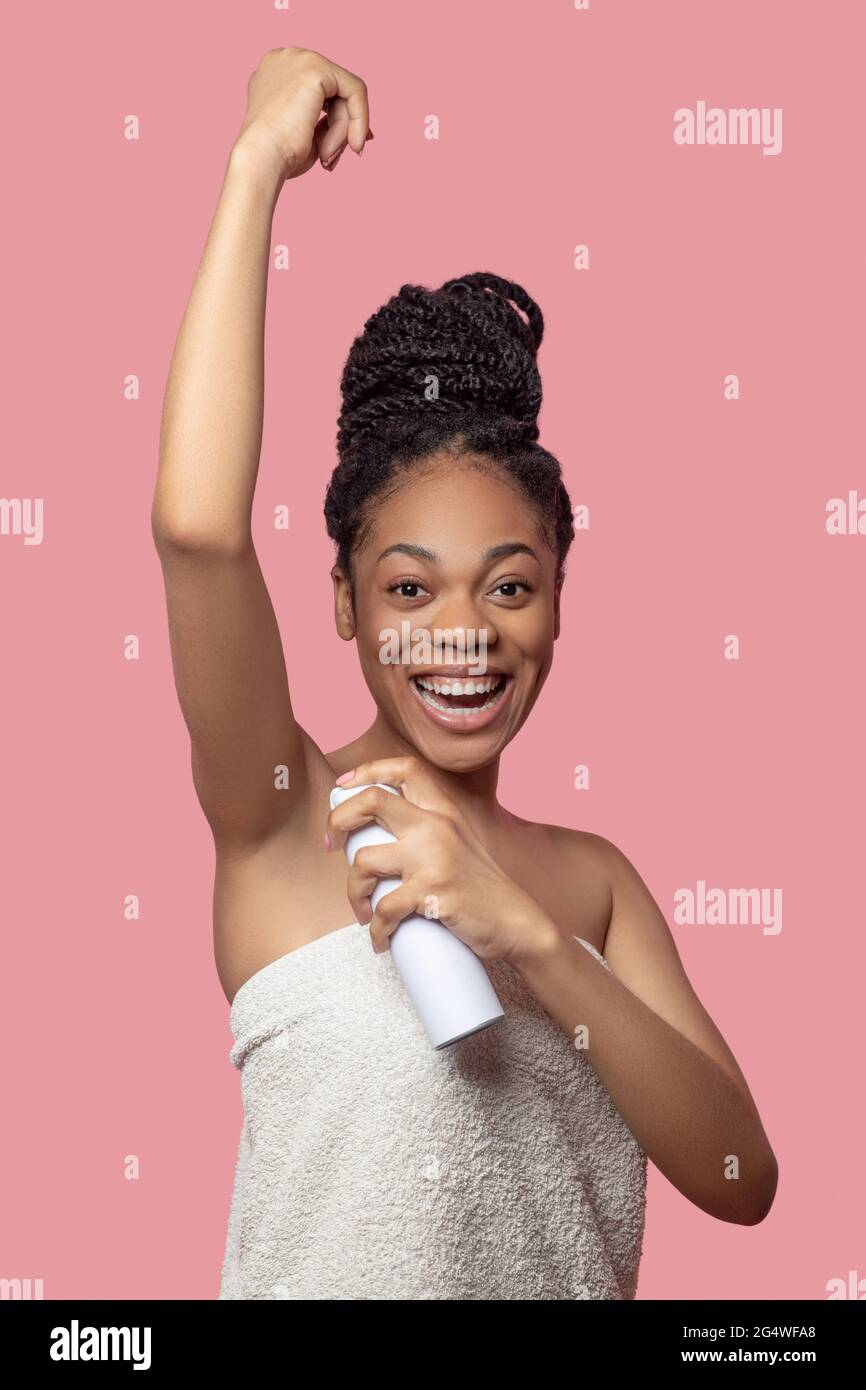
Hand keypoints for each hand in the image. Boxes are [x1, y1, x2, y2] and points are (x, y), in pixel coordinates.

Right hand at [232, 46, 372, 182]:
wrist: (261, 158)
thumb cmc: (276, 154)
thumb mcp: (305, 135)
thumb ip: (328, 124)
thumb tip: (365, 131)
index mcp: (275, 73)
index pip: (320, 90)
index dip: (337, 117)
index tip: (345, 146)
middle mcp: (285, 59)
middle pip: (334, 90)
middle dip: (340, 126)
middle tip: (331, 159)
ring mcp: (299, 58)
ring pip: (344, 93)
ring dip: (342, 131)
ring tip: (327, 157)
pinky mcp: (315, 68)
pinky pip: (355, 90)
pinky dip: (359, 119)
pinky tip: (353, 143)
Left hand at [325, 756, 557, 967]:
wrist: (518, 923)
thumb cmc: (482, 889)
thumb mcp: (457, 845)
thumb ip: (426, 833)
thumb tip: (372, 837)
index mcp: (443, 811)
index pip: (403, 769)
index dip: (366, 770)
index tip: (342, 787)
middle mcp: (437, 826)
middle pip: (370, 800)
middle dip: (336, 819)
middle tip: (331, 846)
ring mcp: (434, 858)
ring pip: (364, 861)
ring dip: (352, 892)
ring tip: (361, 911)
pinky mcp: (433, 892)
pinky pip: (383, 909)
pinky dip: (375, 930)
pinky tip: (381, 940)